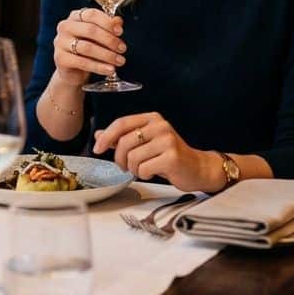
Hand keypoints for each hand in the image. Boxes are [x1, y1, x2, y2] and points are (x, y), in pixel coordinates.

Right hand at [51, 8, 125, 86]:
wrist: (74, 70)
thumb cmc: (88, 49)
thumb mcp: (99, 37)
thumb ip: (108, 27)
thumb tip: (118, 21)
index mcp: (75, 17)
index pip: (91, 14)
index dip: (107, 22)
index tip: (120, 32)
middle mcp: (65, 27)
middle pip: (90, 30)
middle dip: (110, 40)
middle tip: (122, 48)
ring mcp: (60, 43)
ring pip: (87, 47)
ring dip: (107, 55)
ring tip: (120, 61)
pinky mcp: (60, 58)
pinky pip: (82, 62)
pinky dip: (99, 67)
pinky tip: (110, 69)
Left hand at [93, 112, 222, 192]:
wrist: (197, 168)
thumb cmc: (169, 156)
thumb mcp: (145, 143)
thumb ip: (122, 138)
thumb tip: (99, 134)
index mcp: (152, 119)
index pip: (121, 123)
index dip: (106, 136)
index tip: (96, 148)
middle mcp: (160, 126)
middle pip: (124, 142)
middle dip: (120, 159)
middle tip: (125, 166)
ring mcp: (167, 140)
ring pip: (133, 157)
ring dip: (133, 169)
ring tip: (143, 169)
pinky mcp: (172, 156)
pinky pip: (144, 169)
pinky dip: (144, 175)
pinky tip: (153, 172)